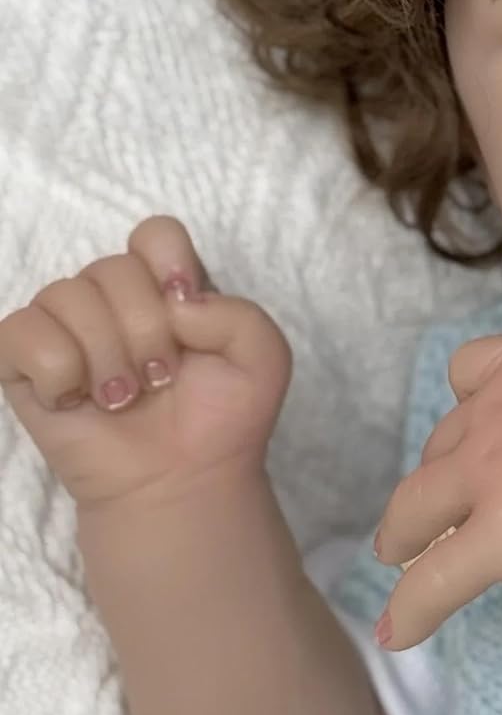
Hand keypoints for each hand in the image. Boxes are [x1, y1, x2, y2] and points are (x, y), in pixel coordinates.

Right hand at [0, 216, 291, 514]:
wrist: (182, 482)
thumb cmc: (222, 418)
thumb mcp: (264, 358)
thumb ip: (239, 313)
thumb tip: (176, 300)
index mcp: (168, 286)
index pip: (155, 233)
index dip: (167, 262)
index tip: (184, 307)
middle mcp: (115, 299)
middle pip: (112, 266)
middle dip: (144, 328)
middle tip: (160, 377)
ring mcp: (67, 329)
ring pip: (65, 294)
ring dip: (104, 354)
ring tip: (124, 397)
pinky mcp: (26, 365)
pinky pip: (21, 331)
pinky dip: (56, 368)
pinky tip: (76, 398)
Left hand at [373, 332, 501, 648]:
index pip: (468, 368)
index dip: (466, 401)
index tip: (476, 428)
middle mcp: (494, 417)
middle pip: (438, 444)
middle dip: (436, 473)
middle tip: (441, 504)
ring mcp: (487, 479)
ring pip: (414, 507)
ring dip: (401, 533)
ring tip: (397, 556)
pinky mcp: (495, 540)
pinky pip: (433, 581)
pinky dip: (409, 609)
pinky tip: (397, 633)